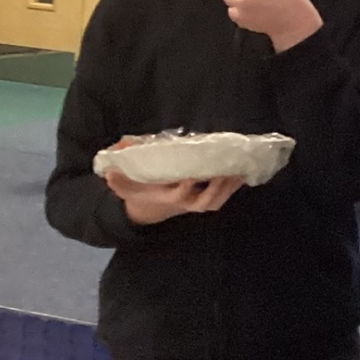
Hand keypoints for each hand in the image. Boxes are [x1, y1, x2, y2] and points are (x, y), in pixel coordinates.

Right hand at [105, 170, 242, 224]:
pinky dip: (231, 188)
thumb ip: (119, 166)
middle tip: (226, 170)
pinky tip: (242, 173)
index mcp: (164, 197)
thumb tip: (117, 147)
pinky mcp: (201, 201)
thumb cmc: (137, 192)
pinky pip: (220, 198)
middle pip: (203, 201)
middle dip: (215, 187)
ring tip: (239, 170)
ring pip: (214, 201)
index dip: (187, 186)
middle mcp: (182, 203)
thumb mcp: (124, 183)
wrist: (144, 212)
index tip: (193, 175)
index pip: (178, 193)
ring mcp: (193, 204)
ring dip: (228, 187)